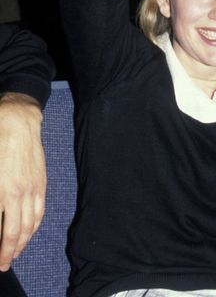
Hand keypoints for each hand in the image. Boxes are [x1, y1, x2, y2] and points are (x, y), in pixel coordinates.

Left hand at [0, 93, 45, 270]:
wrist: (18, 122)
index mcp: (1, 191)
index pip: (0, 229)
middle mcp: (18, 193)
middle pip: (16, 232)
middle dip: (9, 252)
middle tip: (3, 264)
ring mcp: (32, 188)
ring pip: (30, 224)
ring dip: (23, 242)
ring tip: (15, 253)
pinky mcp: (41, 182)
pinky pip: (40, 210)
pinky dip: (35, 226)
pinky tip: (29, 231)